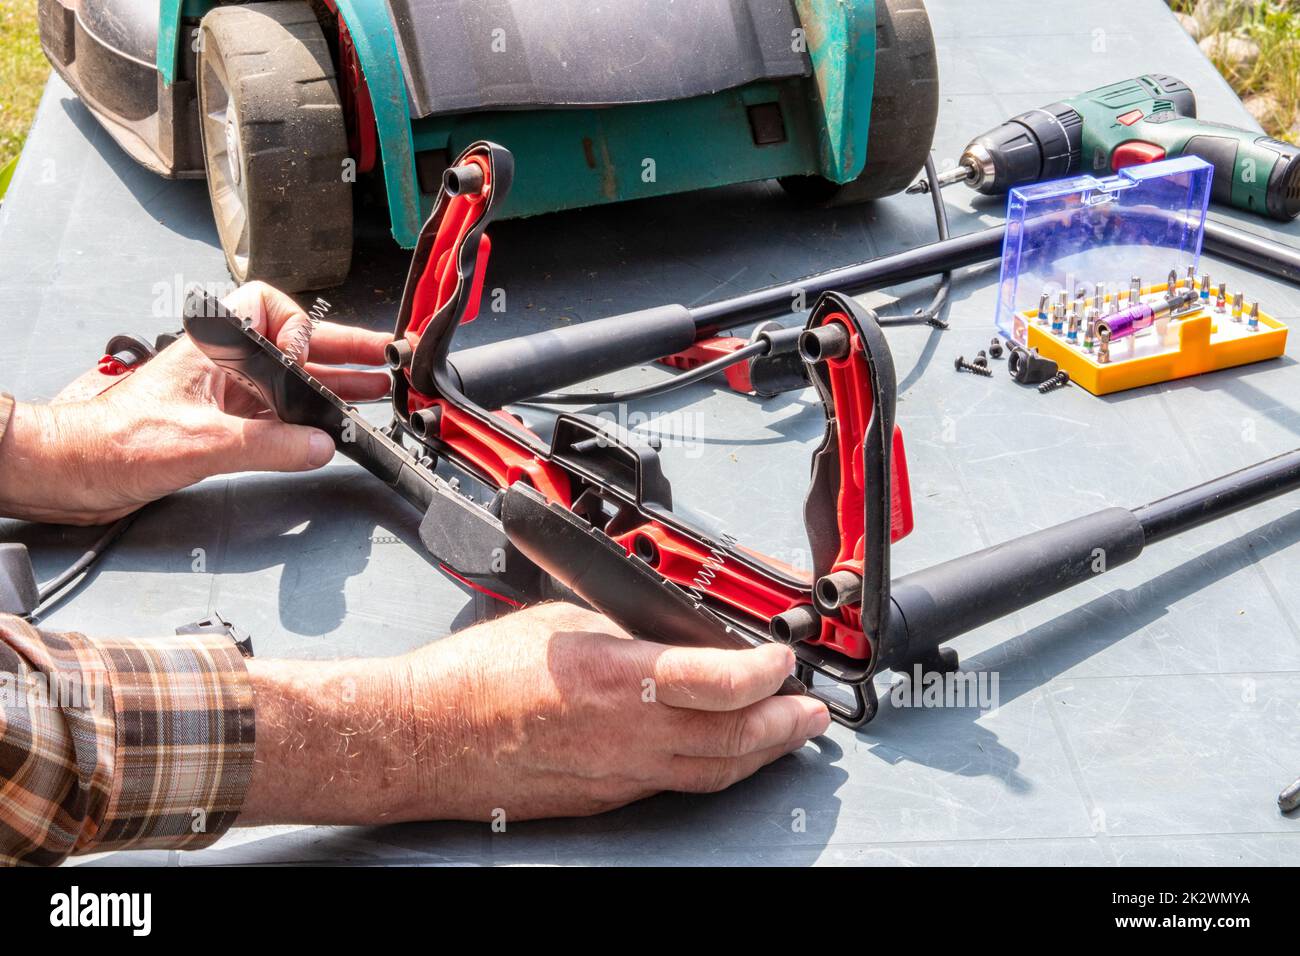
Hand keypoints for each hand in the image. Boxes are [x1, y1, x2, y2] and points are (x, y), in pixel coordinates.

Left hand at [0, 282, 393, 523]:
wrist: (74, 471)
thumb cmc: (112, 443)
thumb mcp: (201, 444)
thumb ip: (267, 446)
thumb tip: (318, 445)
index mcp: (212, 349)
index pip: (269, 308)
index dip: (299, 332)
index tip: (311, 365)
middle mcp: (220, 365)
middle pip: (292, 345)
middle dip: (340, 351)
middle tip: (381, 357)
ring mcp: (222, 393)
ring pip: (289, 379)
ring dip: (331, 383)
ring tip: (373, 388)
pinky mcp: (221, 423)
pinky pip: (276, 412)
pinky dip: (307, 417)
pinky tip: (332, 426)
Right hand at [240, 603, 829, 824]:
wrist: (423, 738)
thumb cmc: (472, 680)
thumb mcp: (560, 620)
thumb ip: (624, 628)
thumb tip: (666, 630)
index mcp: (614, 679)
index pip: (720, 681)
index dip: (766, 673)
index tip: (783, 659)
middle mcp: (624, 735)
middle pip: (734, 740)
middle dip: (785, 725)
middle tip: (812, 711)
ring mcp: (617, 774)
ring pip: (713, 772)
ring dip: (760, 753)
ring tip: (787, 736)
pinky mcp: (604, 798)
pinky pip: (675, 784)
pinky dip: (713, 768)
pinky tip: (722, 754)